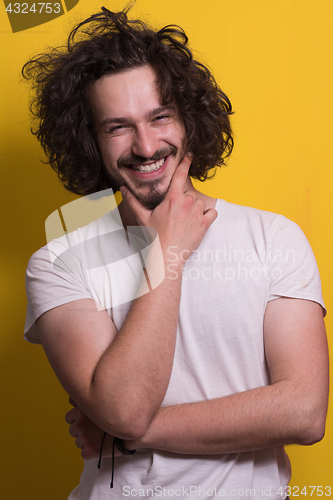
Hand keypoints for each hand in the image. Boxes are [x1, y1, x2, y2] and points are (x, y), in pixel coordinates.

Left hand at [65, 398, 120, 459]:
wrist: (131, 430)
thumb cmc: (117, 414)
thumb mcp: (100, 401)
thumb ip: (84, 400)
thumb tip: (70, 399)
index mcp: (81, 411)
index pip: (69, 418)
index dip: (78, 419)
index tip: (88, 421)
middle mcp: (81, 424)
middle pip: (72, 431)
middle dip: (81, 431)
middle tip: (95, 429)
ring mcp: (85, 438)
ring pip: (78, 442)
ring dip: (86, 441)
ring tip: (100, 436)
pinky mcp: (90, 451)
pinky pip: (84, 453)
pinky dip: (91, 451)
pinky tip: (101, 445)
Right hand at [121, 155, 217, 270]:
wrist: (166, 256)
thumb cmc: (154, 237)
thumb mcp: (142, 217)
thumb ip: (133, 201)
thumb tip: (123, 189)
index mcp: (171, 198)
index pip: (180, 174)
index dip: (186, 162)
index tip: (190, 155)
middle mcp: (186, 202)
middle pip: (190, 194)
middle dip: (185, 202)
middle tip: (177, 216)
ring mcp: (196, 213)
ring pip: (201, 203)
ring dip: (196, 209)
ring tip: (185, 222)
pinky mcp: (205, 224)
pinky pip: (212, 212)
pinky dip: (208, 216)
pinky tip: (198, 223)